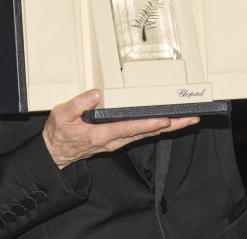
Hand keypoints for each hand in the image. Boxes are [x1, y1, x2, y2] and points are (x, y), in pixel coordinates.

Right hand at [42, 89, 198, 169]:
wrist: (56, 152)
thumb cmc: (59, 133)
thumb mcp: (61, 115)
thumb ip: (78, 104)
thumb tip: (95, 94)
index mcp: (100, 134)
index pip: (129, 127)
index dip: (147, 123)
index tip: (164, 119)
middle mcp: (113, 140)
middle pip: (146, 132)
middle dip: (170, 125)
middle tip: (190, 118)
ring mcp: (118, 142)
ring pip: (147, 134)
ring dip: (169, 128)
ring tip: (187, 118)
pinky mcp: (119, 139)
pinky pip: (142, 134)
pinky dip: (158, 128)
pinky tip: (170, 123)